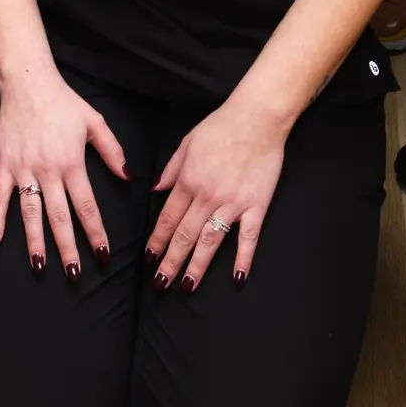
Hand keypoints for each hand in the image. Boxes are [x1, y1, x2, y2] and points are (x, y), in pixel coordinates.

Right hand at [0, 68, 126, 276]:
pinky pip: (0, 196)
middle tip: (74, 274)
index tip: (103, 255)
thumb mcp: (94, 122)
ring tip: (40, 266)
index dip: (95, 233)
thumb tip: (127, 177)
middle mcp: (47, 171)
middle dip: (67, 248)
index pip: (86, 206)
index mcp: (72, 163)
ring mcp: (23, 170)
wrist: (28, 82)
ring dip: (35, 241)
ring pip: (30, 213)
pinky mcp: (4, 165)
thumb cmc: (63, 102)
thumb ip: (112, 151)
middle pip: (59, 217)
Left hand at [146, 89, 288, 290]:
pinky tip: (237, 278)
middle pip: (185, 235)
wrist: (257, 118)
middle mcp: (207, 196)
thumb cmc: (220, 127)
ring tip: (186, 287)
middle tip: (161, 285)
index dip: (157, 242)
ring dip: (197, 266)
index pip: (167, 218)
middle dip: (171, 262)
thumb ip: (171, 170)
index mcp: (188, 181)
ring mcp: (233, 203)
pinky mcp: (256, 206)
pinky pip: (248, 238)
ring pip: (210, 242)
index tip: (149, 260)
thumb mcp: (187, 143)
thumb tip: (155, 191)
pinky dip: (243, 259)